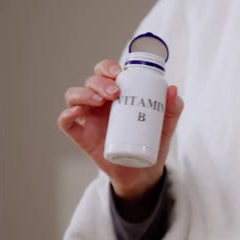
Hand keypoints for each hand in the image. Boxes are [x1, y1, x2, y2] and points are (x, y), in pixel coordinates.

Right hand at [57, 59, 183, 200]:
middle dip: (100, 81)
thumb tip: (173, 90)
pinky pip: (66, 122)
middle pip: (91, 81)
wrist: (144, 171)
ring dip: (84, 94)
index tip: (119, 72)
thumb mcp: (166, 125)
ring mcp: (89, 118)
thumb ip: (173, 108)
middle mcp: (101, 102)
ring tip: (100, 101)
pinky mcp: (81, 136)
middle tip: (115, 92)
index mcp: (119, 93)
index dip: (109, 67)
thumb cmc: (152, 142)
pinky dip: (67, 114)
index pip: (107, 72)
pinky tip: (77, 112)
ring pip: (75, 96)